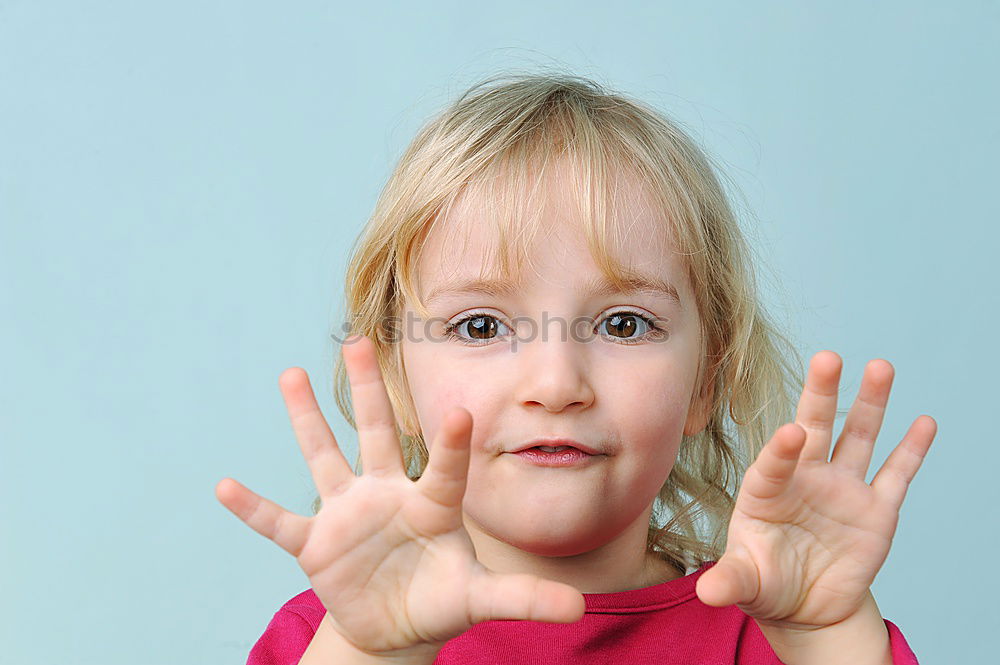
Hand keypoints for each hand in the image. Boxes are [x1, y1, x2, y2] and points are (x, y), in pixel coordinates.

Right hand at [215, 334, 584, 656]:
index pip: (443, 467)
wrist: (397, 625)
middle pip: (378, 434)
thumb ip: (523, 598)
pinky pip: (279, 523)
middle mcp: (387, 495)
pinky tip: (225, 486)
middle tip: (357, 340)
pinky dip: (254, 509)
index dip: (450, 442)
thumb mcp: (480, 599)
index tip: (459, 408)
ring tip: (290, 374)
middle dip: (367, 391)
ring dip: (307, 421)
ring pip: (325, 459)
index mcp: (432, 504)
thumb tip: (581, 610)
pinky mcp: (316, 544)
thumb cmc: (441, 598)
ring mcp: (348, 516)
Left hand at [695, 350, 936, 630]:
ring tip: (879, 366)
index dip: (782, 449)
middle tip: (827, 357)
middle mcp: (805, 479)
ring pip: (858, 437)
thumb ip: (730, 581)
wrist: (806, 607)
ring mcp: (842, 490)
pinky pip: (896, 474)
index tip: (792, 432)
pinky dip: (911, 449)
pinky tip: (924, 422)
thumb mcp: (745, 583)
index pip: (773, 463)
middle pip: (815, 427)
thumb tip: (708, 593)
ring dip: (870, 403)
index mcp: (766, 491)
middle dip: (820, 393)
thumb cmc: (765, 583)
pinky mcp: (877, 509)